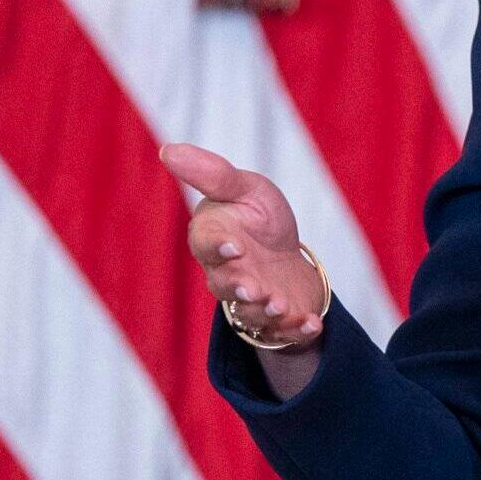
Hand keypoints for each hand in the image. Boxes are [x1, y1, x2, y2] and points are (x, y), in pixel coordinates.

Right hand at [163, 143, 327, 349]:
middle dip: (240, 287)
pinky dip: (297, 329)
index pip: (207, 244)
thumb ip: (212, 175)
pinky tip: (312, 324)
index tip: (233, 245)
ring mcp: (251, 300)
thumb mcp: (245, 188)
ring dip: (266, 311)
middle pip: (226, 285)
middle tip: (255, 288)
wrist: (286, 252)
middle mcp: (226, 274)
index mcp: (214, 239)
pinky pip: (283, 330)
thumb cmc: (258, 216)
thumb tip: (167, 149)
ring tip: (279, 304)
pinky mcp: (276, 318)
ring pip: (250, 312)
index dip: (218, 246)